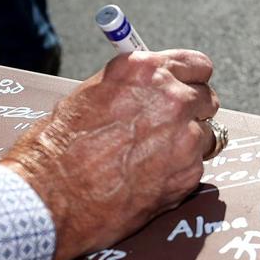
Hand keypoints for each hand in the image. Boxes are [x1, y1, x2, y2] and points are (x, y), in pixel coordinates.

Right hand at [2, 50, 219, 259]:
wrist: (51, 195)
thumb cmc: (58, 146)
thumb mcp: (91, 96)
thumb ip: (133, 88)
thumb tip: (152, 88)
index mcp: (146, 71)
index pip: (197, 64)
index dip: (191, 79)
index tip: (188, 87)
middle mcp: (173, 99)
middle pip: (207, 99)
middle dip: (193, 111)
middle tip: (169, 127)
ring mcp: (186, 137)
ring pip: (207, 134)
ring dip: (189, 143)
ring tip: (153, 156)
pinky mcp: (190, 172)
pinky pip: (197, 166)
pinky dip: (180, 171)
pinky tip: (149, 177)